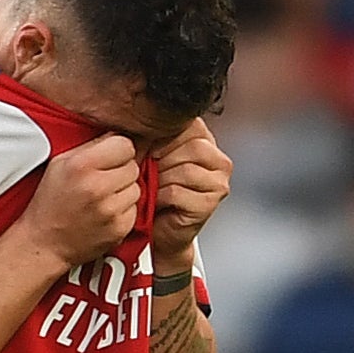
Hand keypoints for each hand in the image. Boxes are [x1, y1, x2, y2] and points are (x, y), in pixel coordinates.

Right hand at [21, 134, 140, 267]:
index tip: (109, 158)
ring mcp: (110, 210)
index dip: (117, 150)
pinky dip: (123, 210)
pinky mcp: (119, 228)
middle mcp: (97, 187)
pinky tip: (104, 213)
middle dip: (120, 171)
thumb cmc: (49, 203)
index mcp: (81, 165)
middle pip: (132, 166)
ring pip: (136, 188)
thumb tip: (116, 134)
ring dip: (123, 191)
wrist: (44, 243)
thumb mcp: (59, 164)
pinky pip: (134, 209)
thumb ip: (89, 146)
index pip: (125, 144)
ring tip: (101, 198)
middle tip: (102, 180)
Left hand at [151, 119, 230, 262]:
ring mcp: (219, 181)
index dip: (158, 137)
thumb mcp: (149, 157)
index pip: (186, 124)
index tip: (141, 151)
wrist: (160, 231)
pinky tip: (155, 201)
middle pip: (188, 146)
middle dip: (158, 159)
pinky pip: (178, 191)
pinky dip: (159, 197)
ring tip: (150, 187)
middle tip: (144, 172)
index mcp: (205, 141)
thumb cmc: (152, 191)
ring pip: (184, 169)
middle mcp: (218, 160)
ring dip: (159, 179)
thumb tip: (135, 121)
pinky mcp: (211, 202)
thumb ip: (150, 137)